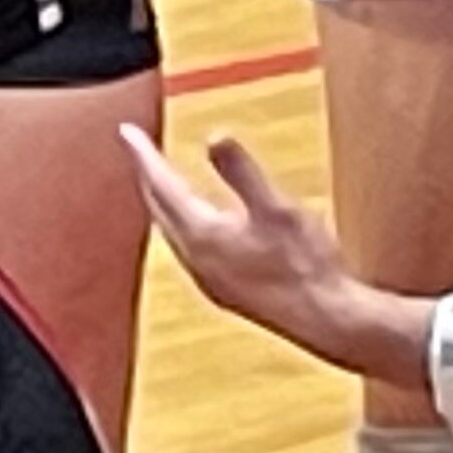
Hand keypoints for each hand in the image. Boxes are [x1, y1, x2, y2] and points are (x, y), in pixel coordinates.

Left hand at [123, 124, 380, 371]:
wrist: (327, 321)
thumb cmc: (306, 265)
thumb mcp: (277, 208)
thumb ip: (242, 172)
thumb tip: (214, 136)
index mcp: (202, 236)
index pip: (162, 185)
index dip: (145, 155)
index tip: (126, 132)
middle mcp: (196, 260)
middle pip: (159, 209)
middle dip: (148, 176)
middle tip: (140, 150)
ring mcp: (209, 279)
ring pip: (172, 232)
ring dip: (164, 203)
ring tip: (161, 182)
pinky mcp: (225, 292)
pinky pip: (189, 251)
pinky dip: (183, 226)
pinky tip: (198, 225)